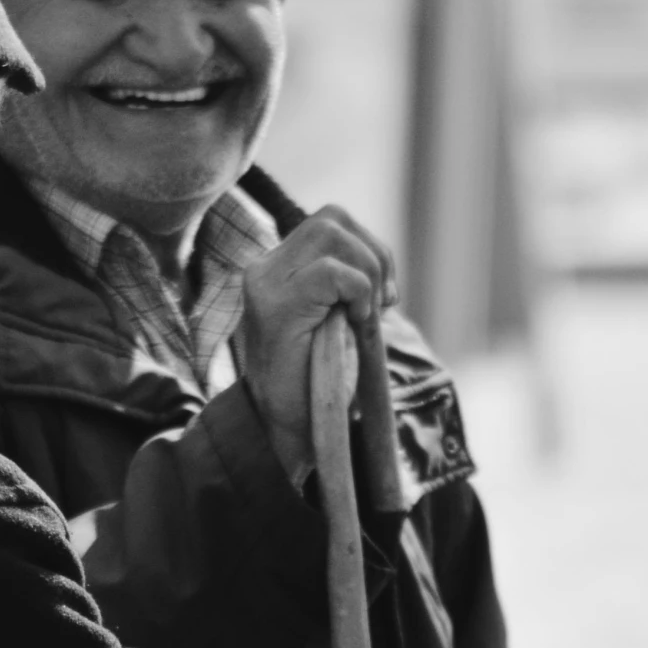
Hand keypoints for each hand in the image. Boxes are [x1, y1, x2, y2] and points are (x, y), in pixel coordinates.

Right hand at [240, 208, 396, 483]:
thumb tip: (380, 261)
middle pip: (332, 219)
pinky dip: (357, 292)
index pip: (330, 222)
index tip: (383, 296)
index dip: (369, 248)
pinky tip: (354, 323)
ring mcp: (265, 284)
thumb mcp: (335, 319)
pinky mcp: (275, 307)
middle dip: (374, 255)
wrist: (288, 429)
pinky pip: (331, 272)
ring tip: (364, 316)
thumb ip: (346, 283)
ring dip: (367, 273)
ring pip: (331, 234)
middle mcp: (265, 268)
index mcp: (278, 268)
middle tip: (381, 304)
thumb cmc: (316, 379)